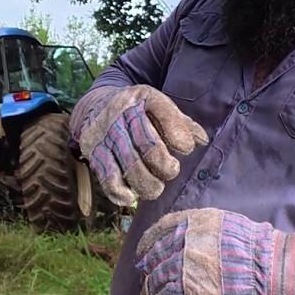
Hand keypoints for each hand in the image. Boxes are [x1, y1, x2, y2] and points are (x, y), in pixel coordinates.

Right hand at [71, 85, 208, 205]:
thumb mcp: (157, 106)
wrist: (95, 105)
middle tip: (171, 171)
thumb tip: (202, 141)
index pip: (164, 113)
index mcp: (144, 98)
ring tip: (155, 188)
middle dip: (164, 165)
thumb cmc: (137, 111)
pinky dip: (119, 191)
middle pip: (148, 144)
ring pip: (129, 164)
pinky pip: (107, 175)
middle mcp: (122, 113)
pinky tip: (130, 196)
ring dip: (146, 183)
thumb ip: (181, 123)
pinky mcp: (93, 150)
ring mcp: (105, 132)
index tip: (186, 149)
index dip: (178, 134)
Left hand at [133, 207, 294, 294]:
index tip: (143, 254)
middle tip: (146, 284)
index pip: (157, 231)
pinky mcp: (186, 292)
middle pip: (154, 259)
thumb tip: (187, 237)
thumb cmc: (256, 247)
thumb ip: (202, 228)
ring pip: (154, 282)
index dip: (147, 245)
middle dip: (148, 273)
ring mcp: (182, 267)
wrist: (270, 270)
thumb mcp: (226, 224)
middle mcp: (182, 242)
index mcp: (191, 223)